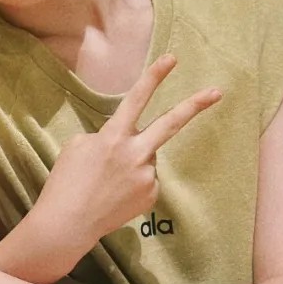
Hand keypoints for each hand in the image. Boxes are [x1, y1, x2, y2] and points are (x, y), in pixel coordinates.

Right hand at [38, 54, 220, 245]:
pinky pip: (146, 179)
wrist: (67, 224)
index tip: (171, 59)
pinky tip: (114, 194)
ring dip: (132, 161)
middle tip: (216, 91)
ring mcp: (146, 177)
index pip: (136, 100)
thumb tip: (127, 145)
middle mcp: (135, 155)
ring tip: (106, 181)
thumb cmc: (66, 182)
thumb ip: (106, 138)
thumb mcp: (78, 147)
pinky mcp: (150, 196)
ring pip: (147, 157)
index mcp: (113, 138)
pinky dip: (133, 182)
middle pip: (170, 124)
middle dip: (194, 105)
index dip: (153, 77)